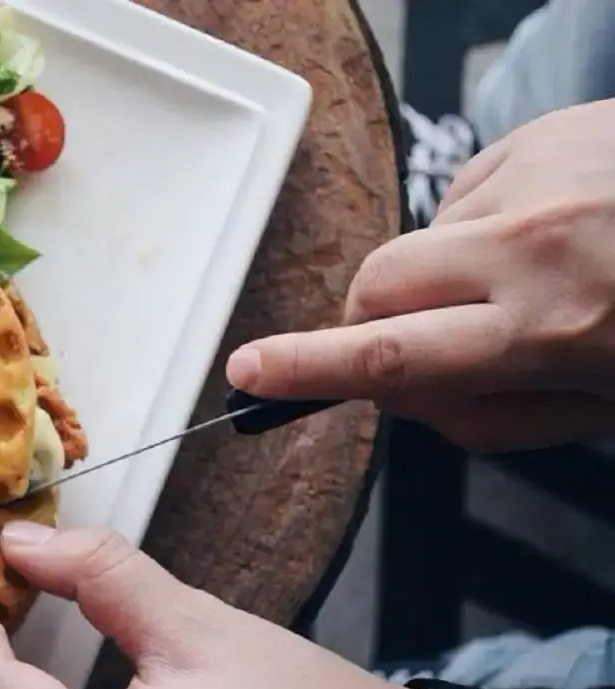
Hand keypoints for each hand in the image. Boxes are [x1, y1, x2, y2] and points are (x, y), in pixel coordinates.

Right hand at [227, 99, 614, 451]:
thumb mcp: (604, 411)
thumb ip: (487, 416)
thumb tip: (398, 396)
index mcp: (550, 328)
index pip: (390, 356)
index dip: (306, 368)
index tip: (249, 373)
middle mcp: (531, 244)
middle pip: (375, 287)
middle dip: (371, 324)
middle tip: (422, 340)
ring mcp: (536, 175)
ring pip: (425, 242)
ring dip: (451, 274)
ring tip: (539, 275)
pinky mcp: (544, 132)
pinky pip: (467, 193)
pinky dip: (489, 226)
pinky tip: (554, 231)